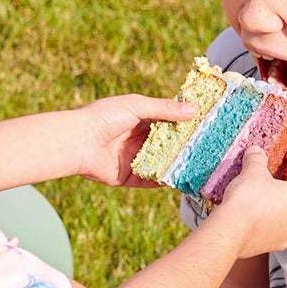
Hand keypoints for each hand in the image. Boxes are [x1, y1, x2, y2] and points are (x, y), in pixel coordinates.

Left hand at [73, 94, 194, 186]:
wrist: (78, 141)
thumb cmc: (105, 117)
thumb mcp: (137, 106)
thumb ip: (165, 109)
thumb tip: (194, 110)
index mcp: (138, 119)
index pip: (166, 121)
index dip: (184, 123)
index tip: (205, 125)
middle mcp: (136, 139)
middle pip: (165, 144)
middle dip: (183, 146)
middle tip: (208, 147)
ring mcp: (132, 158)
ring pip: (159, 163)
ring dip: (176, 164)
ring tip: (199, 165)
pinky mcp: (127, 177)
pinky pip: (148, 181)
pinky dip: (162, 180)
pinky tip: (179, 180)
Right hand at [214, 147, 286, 257]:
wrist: (230, 231)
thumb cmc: (247, 203)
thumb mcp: (252, 171)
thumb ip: (257, 159)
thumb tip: (256, 153)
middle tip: (277, 171)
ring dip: (279, 202)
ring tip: (265, 193)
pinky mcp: (275, 244)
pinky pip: (276, 227)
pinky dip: (270, 218)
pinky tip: (257, 212)